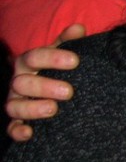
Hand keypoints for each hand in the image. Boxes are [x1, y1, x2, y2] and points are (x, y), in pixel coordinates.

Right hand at [5, 24, 82, 141]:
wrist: (56, 92)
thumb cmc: (60, 70)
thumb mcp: (63, 54)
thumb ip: (69, 41)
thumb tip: (78, 28)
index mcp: (29, 63)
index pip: (34, 57)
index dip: (52, 58)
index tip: (75, 61)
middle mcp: (19, 82)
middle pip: (22, 82)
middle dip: (44, 87)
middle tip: (69, 91)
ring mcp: (16, 102)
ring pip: (13, 106)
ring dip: (31, 108)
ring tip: (53, 109)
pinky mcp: (17, 122)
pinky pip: (11, 128)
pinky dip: (17, 131)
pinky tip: (30, 132)